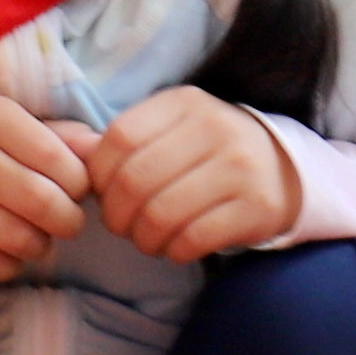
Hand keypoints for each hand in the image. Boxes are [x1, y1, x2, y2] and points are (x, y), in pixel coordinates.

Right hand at [0, 93, 91, 282]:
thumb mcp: (17, 130)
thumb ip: (62, 139)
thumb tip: (100, 148)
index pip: (56, 158)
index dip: (79, 183)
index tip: (74, 189)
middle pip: (41, 200)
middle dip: (68, 220)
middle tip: (66, 222)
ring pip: (17, 238)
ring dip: (38, 245)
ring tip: (34, 236)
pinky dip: (7, 265)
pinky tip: (3, 250)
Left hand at [89, 88, 302, 261]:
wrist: (283, 169)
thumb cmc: (209, 152)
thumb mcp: (170, 130)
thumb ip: (122, 141)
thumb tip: (71, 155)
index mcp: (185, 102)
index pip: (119, 139)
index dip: (100, 177)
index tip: (105, 194)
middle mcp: (215, 128)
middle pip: (135, 181)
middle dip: (117, 216)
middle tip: (123, 227)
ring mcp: (240, 167)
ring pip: (162, 215)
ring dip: (144, 239)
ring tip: (148, 240)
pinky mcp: (258, 207)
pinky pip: (195, 239)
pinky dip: (175, 251)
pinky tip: (177, 247)